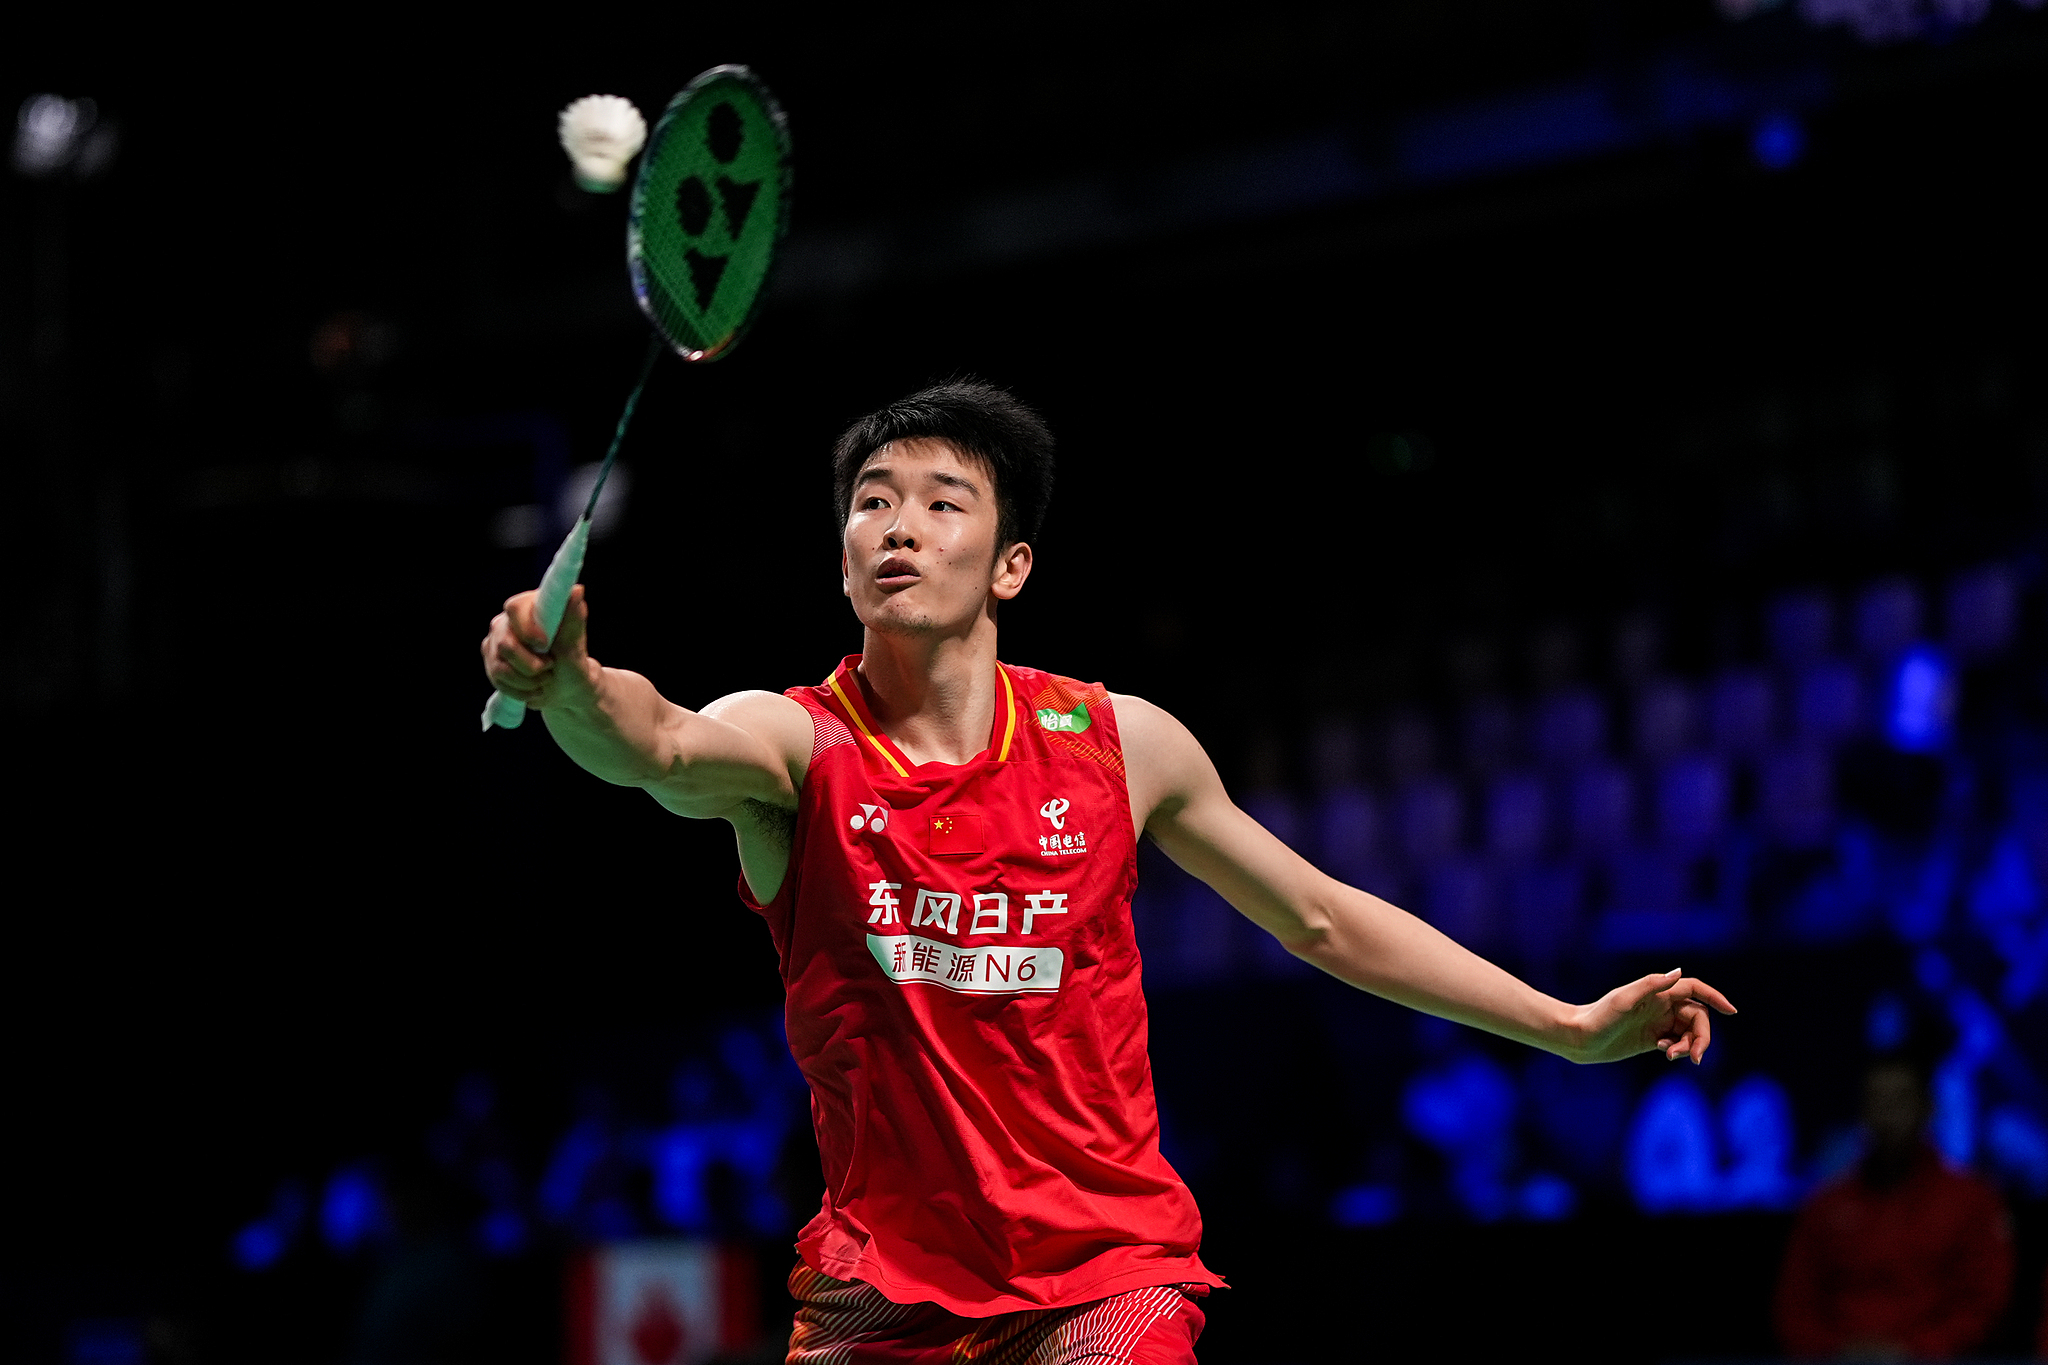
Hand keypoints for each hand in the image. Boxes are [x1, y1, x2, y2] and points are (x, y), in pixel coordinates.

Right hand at [480, 583, 595, 710]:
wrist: (565, 687)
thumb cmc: (572, 661)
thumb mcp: (575, 643)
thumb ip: (572, 619)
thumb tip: (576, 590)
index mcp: (530, 607)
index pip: (515, 608)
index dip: (527, 629)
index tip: (544, 645)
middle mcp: (508, 620)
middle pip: (505, 643)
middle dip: (531, 665)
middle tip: (550, 667)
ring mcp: (495, 641)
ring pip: (500, 666)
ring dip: (527, 681)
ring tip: (545, 680)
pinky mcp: (491, 660)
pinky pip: (497, 679)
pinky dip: (519, 690)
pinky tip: (534, 689)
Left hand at [1568, 968, 1736, 1064]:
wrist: (1580, 1038)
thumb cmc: (1599, 1016)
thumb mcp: (1624, 1000)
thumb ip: (1652, 985)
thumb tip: (1679, 972)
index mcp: (1657, 993)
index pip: (1694, 989)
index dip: (1714, 997)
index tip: (1731, 1011)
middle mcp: (1660, 1005)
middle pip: (1697, 1016)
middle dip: (1701, 1036)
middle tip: (1694, 1056)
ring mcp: (1658, 1022)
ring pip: (1689, 1032)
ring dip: (1689, 1045)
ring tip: (1672, 1055)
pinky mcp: (1653, 1039)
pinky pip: (1678, 1043)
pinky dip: (1679, 1049)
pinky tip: (1665, 1052)